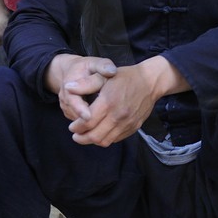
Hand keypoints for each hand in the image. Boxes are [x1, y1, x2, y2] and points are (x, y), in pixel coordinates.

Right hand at [49, 54, 114, 121]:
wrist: (73, 72)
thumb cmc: (87, 67)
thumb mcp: (94, 63)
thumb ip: (103, 66)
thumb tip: (111, 71)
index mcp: (69, 85)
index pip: (73, 101)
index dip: (81, 110)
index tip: (89, 117)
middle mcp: (65, 99)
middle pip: (74, 115)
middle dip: (87, 122)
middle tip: (103, 126)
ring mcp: (67, 107)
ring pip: (76, 121)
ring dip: (89, 124)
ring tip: (105, 125)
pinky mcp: (71, 113)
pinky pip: (79, 122)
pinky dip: (90, 124)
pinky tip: (103, 124)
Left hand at [67, 57, 181, 147]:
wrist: (150, 82)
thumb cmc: (125, 77)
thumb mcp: (104, 76)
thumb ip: (85, 84)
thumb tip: (68, 87)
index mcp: (108, 102)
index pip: (87, 122)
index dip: (76, 127)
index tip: (71, 126)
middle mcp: (118, 116)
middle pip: (94, 136)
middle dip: (81, 138)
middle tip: (76, 135)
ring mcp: (127, 123)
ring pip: (105, 141)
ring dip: (92, 141)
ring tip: (86, 135)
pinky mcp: (133, 127)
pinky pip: (116, 139)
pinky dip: (105, 139)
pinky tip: (101, 132)